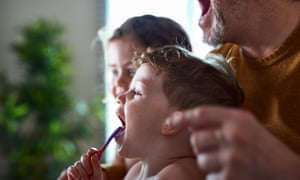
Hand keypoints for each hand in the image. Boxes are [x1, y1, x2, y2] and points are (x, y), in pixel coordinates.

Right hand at [57, 148, 106, 179]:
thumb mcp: (97, 174)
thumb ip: (96, 165)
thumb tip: (93, 155)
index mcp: (92, 161)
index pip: (92, 152)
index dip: (92, 151)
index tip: (93, 152)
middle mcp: (85, 162)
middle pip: (84, 156)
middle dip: (87, 164)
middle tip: (90, 172)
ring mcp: (77, 166)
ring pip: (78, 163)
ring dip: (82, 172)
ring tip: (86, 179)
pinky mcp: (71, 170)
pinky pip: (72, 168)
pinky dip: (75, 173)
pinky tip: (78, 178)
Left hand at [166, 106, 299, 179]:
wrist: (286, 171)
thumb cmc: (263, 146)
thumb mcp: (246, 124)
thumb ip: (220, 120)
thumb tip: (190, 124)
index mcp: (237, 119)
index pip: (200, 114)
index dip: (181, 118)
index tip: (168, 124)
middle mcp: (234, 135)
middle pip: (195, 139)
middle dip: (202, 146)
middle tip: (218, 149)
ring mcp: (232, 157)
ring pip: (201, 159)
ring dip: (209, 163)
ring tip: (228, 162)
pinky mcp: (231, 177)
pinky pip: (209, 176)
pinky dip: (217, 176)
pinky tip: (232, 173)